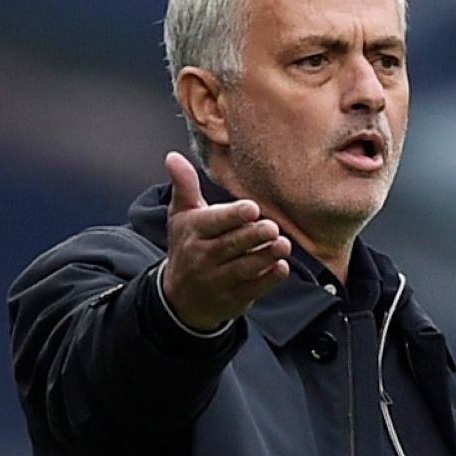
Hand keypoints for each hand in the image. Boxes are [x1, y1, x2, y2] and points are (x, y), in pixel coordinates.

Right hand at [161, 151, 290, 330]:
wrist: (180, 299)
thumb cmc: (187, 246)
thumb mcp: (181, 216)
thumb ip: (184, 186)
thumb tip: (173, 156)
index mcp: (193, 232)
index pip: (213, 222)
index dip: (233, 216)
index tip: (252, 208)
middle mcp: (203, 256)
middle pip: (231, 245)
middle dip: (253, 236)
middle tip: (272, 227)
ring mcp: (218, 280)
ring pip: (243, 268)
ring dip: (264, 256)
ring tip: (283, 245)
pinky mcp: (233, 299)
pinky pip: (252, 289)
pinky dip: (268, 280)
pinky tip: (281, 268)